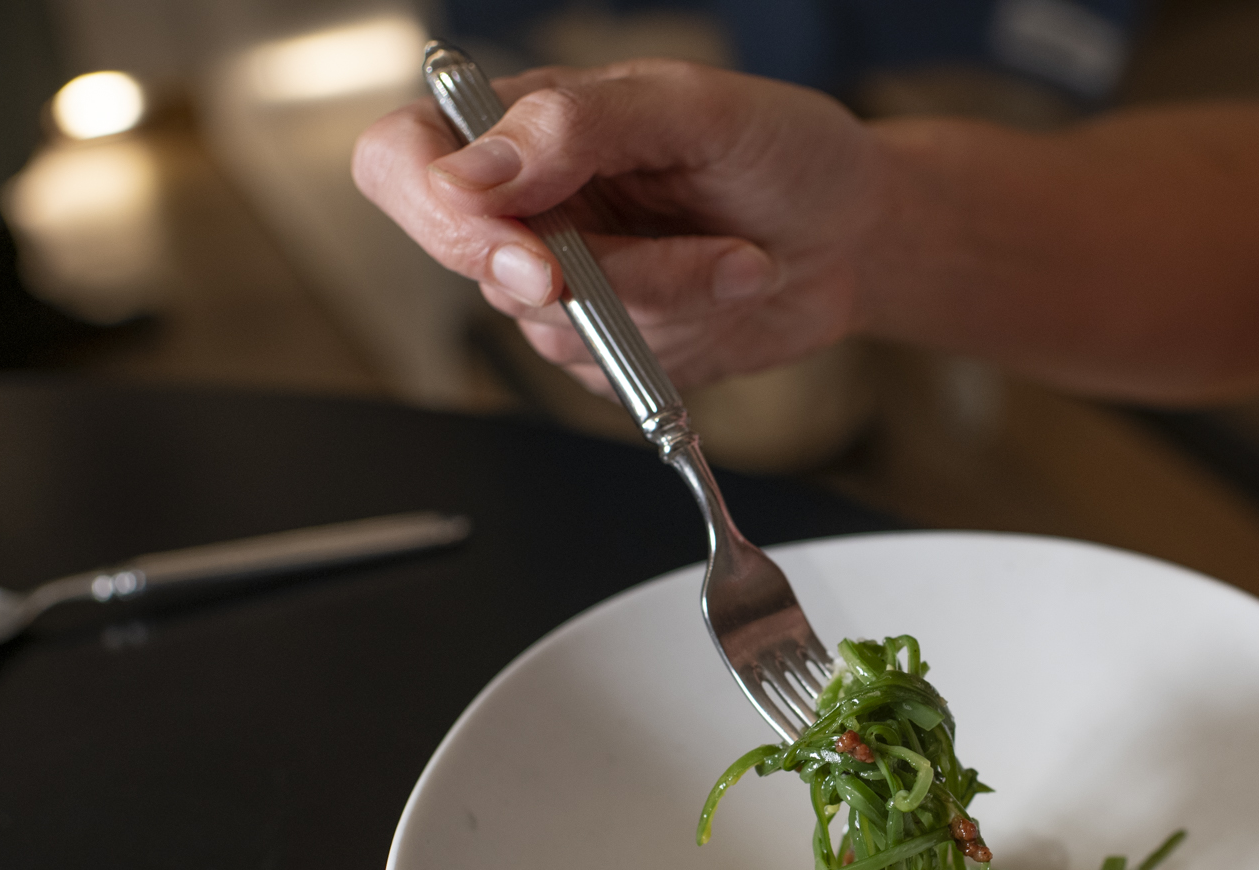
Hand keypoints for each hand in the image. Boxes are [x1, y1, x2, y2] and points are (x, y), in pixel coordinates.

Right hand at [352, 60, 882, 392]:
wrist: (856, 231)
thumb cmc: (783, 150)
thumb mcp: (696, 106)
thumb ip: (579, 124)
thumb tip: (473, 172)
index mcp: (522, 126)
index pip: (402, 162)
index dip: (436, 213)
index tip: (522, 246)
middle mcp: (526, 208)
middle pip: (481, 265)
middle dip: (588, 274)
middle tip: (672, 259)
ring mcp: (563, 288)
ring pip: (561, 328)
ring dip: (667, 298)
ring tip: (741, 254)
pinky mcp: (608, 352)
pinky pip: (613, 373)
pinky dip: (685, 339)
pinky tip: (730, 289)